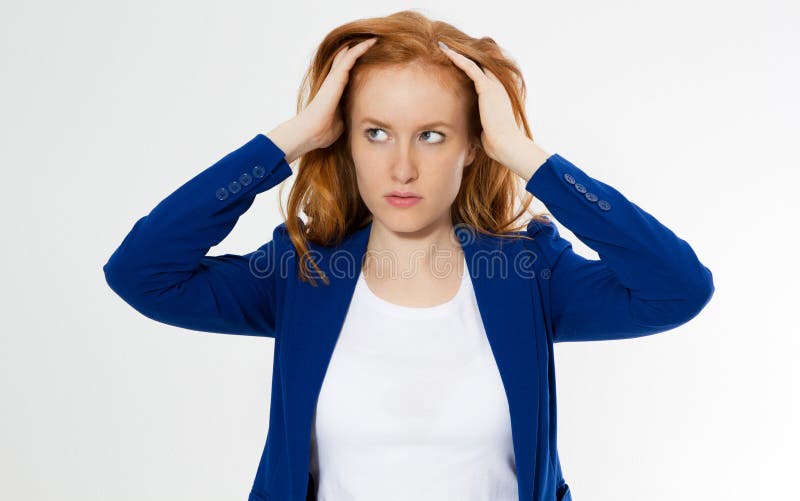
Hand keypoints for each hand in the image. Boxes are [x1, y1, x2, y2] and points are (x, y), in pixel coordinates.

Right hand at [300, 37, 378, 149]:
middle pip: (346, 60)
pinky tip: (371, 42)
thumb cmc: (324, 130)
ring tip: (374, 38)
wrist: (313, 131)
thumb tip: (360, 119)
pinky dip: (360, 49)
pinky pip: (350, 58)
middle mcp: (335, 81)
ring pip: (349, 56)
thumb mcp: (342, 121)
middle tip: (372, 41)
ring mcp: (335, 78)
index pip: (347, 73)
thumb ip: (349, 115)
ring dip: (362, 46)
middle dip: (358, 51)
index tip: (371, 58)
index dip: (357, 64)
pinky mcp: (336, 77)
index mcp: (336, 91)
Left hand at [437, 41, 527, 165]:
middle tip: (446, 47)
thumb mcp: (484, 128)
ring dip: (457, 53)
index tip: (455, 61)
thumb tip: (469, 132)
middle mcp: (497, 87)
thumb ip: (477, 123)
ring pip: (473, 63)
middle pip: (479, 64)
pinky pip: (470, 68)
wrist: (506, 144)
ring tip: (442, 46)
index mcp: (497, 95)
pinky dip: (457, 58)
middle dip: (464, 55)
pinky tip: (445, 52)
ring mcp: (493, 86)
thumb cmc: (495, 141)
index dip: (470, 66)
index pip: (483, 74)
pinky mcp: (487, 88)